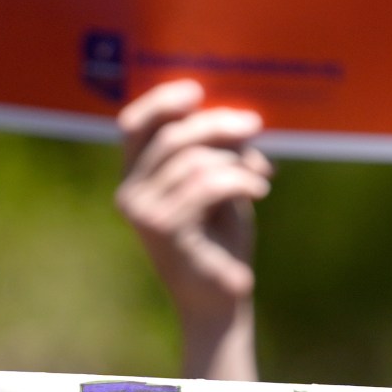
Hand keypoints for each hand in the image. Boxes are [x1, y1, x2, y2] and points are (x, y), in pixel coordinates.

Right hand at [115, 79, 270, 380]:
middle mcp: (129, 193)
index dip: (162, 100)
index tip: (199, 92)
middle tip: (255, 126)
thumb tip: (233, 115)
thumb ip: (213, 152)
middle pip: (172, 137)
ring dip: (237, 161)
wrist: (221, 299)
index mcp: (136, 177)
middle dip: (218, 126)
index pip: (133, 125)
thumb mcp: (217, 185)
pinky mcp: (164, 230)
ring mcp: (143, 213)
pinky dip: (240, 181)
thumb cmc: (221, 240)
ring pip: (194, 161)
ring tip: (261, 177)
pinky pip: (207, 185)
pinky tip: (260, 190)